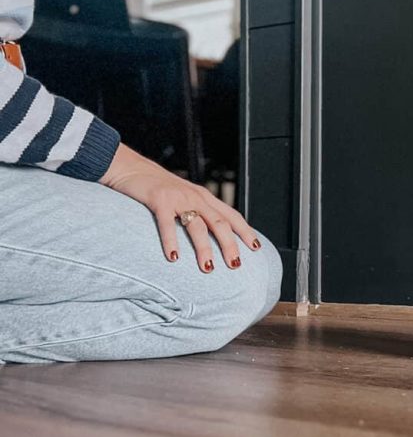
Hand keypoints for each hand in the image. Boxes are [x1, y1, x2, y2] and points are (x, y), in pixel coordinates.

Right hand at [99, 143, 261, 272]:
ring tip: (209, 269)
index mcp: (204, 197)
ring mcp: (178, 198)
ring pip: (197, 226)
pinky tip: (174, 258)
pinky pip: (167, 224)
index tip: (256, 248)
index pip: (231, 215)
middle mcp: (195, 197)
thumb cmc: (159, 188)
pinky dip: (171, 241)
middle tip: (235, 265)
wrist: (132, 167)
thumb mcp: (184, 197)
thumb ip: (198, 212)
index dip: (245, 231)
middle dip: (229, 245)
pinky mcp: (159, 200)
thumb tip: (212, 236)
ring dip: (204, 248)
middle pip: (219, 223)